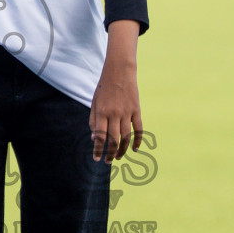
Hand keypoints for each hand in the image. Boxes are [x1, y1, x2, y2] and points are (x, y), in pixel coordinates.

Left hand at [89, 21, 142, 161]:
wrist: (120, 71)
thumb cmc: (104, 87)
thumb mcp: (94, 102)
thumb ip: (94, 120)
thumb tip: (95, 139)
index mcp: (102, 112)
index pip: (100, 136)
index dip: (98, 149)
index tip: (97, 159)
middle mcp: (115, 114)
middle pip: (113, 139)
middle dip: (110, 153)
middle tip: (108, 162)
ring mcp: (127, 112)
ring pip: (126, 137)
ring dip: (122, 149)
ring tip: (118, 157)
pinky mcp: (136, 110)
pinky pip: (139, 129)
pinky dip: (138, 140)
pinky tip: (135, 149)